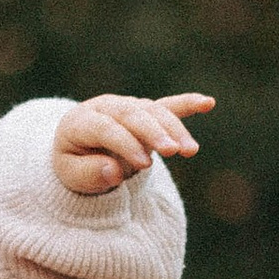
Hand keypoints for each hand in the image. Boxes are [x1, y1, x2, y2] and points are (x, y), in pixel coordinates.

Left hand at [51, 91, 211, 195]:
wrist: (77, 149)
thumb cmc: (74, 164)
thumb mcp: (71, 175)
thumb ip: (89, 174)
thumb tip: (114, 172)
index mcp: (81, 121)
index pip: (107, 129)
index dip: (126, 144)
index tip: (144, 165)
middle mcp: (106, 107)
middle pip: (133, 116)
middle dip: (155, 132)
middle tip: (173, 151)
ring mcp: (127, 106)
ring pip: (154, 112)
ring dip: (174, 129)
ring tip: (190, 151)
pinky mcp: (145, 112)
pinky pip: (167, 106)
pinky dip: (187, 104)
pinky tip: (208, 103)